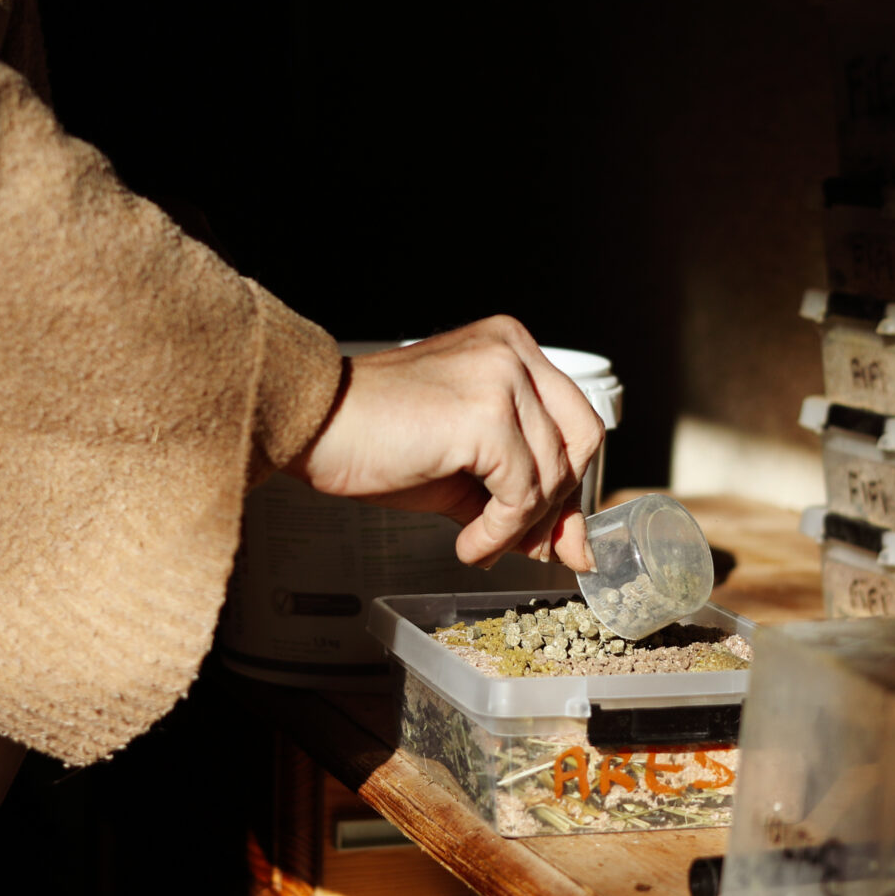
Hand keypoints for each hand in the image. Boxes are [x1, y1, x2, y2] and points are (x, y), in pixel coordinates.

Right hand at [287, 317, 603, 571]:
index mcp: (511, 349)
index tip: (553, 532)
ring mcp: (502, 378)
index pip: (574, 420)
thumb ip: (518, 496)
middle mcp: (513, 352)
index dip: (570, 483)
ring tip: (478, 544)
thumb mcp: (462, 469)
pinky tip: (469, 543)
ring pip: (552, 473)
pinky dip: (498, 531)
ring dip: (518, 528)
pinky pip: (520, 493)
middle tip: (525, 546)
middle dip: (558, 505)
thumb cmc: (371, 436)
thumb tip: (567, 546)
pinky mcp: (485, 415)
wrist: (313, 424)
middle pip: (581, 440)